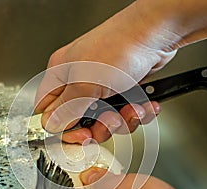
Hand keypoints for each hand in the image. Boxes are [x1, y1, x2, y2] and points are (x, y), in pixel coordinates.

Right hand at [34, 0, 178, 143]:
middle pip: (81, 121)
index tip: (80, 137)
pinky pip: (126, 113)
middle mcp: (80, 81)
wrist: (156, 33)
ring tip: (131, 108)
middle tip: (110, 121)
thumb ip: (67, 108)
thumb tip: (51, 125)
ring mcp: (103, 86)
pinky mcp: (124, 89)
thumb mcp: (86, 83)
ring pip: (106, 120)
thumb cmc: (119, 46)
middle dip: (100, 126)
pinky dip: (137, 112)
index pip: (49, 111)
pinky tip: (143, 104)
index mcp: (62, 75)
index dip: (62, 128)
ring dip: (122, 121)